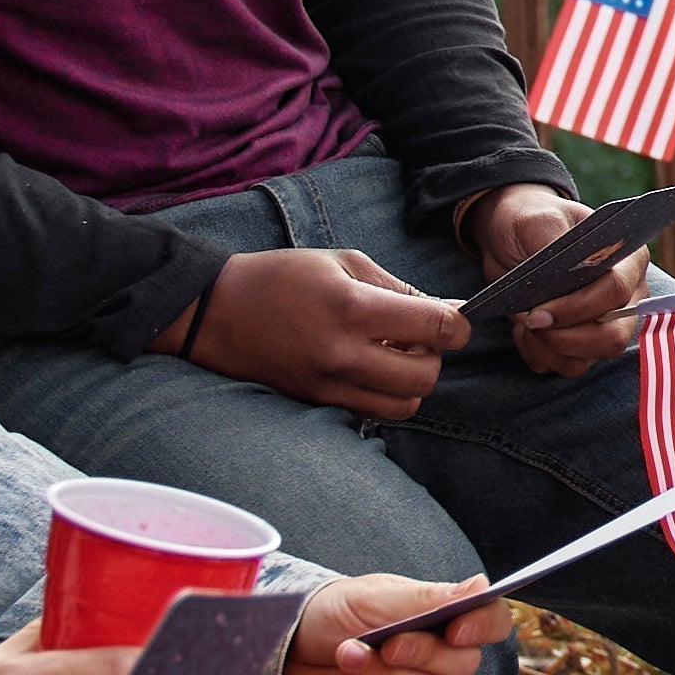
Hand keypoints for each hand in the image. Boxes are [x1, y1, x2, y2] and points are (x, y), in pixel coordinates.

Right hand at [182, 244, 462, 418]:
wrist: (217, 311)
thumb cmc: (282, 277)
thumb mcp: (344, 262)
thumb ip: (399, 288)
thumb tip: (449, 310)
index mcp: (352, 307)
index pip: (434, 327)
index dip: (458, 325)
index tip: (456, 321)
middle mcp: (343, 352)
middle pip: (426, 376)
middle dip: (436, 357)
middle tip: (421, 338)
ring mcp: (328, 384)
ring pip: (404, 405)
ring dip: (412, 382)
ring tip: (394, 356)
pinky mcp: (316, 402)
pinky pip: (373, 412)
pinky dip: (384, 395)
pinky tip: (371, 369)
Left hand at [289, 573, 505, 674]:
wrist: (285, 650)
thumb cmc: (331, 613)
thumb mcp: (375, 597)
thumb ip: (429, 598)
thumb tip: (483, 586)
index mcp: (440, 618)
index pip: (490, 622)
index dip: (484, 627)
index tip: (456, 628)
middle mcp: (436, 657)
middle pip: (464, 664)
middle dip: (421, 654)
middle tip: (382, 643)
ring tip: (348, 657)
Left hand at [457, 185, 647, 378]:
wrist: (510, 238)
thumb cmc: (530, 222)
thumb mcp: (536, 220)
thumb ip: (551, 240)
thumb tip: (560, 274)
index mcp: (627, 260)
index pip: (618, 292)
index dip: (578, 307)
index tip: (538, 312)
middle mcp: (626, 298)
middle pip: (612, 338)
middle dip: (565, 338)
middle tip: (530, 322)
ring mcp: (606, 324)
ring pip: (587, 359)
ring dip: (547, 348)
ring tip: (523, 323)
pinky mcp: (582, 344)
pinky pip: (566, 366)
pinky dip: (539, 355)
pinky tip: (524, 332)